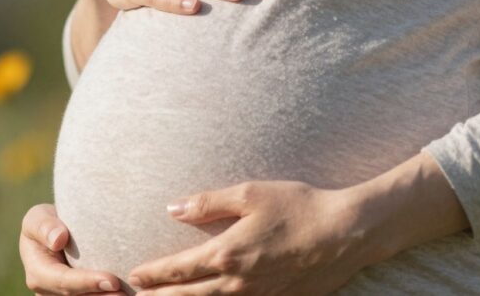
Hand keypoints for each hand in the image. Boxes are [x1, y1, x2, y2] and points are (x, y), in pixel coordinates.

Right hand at [20, 203, 125, 294]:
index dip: (87, 282)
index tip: (112, 280)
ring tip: (129, 295)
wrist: (54, 233)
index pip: (63, 281)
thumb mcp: (38, 217)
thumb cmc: (46, 222)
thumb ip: (44, 226)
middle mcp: (46, 291)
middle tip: (126, 293)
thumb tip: (58, 240)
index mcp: (37, 273)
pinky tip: (126, 294)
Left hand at [124, 180, 373, 294]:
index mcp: (227, 253)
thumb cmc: (299, 207)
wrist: (344, 234)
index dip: (154, 273)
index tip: (135, 275)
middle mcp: (237, 282)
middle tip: (140, 295)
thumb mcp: (251, 193)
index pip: (179, 268)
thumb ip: (208, 202)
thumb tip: (172, 209)